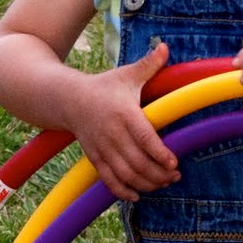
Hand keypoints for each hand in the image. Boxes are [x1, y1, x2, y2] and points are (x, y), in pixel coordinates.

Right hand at [69, 42, 181, 200]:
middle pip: (136, 161)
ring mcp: (101, 147)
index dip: (159, 153)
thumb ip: (148, 65)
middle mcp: (112, 133)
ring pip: (124, 174)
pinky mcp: (93, 157)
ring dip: (145, 184)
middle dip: (158, 174)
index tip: (174, 163)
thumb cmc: (105, 87)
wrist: (68, 99)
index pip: (144, 138)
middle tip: (174, 176)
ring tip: (162, 183)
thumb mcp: (126, 75)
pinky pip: (108, 179)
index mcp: (123, 113)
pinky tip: (136, 195)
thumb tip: (165, 47)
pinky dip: (122, 191)